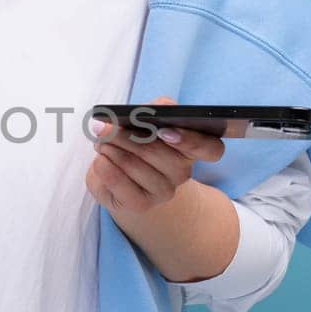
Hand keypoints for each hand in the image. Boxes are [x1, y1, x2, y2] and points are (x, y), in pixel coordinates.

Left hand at [85, 95, 224, 215]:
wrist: (124, 179)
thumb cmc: (139, 142)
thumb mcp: (149, 120)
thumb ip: (156, 108)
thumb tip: (152, 107)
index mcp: (193, 148)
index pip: (211, 148)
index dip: (191, 140)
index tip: (164, 130)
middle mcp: (183, 172)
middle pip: (157, 152)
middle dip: (125, 136)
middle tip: (105, 127)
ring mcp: (164, 191)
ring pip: (135, 165)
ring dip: (111, 149)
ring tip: (100, 141)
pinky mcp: (141, 204)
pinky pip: (120, 183)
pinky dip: (105, 167)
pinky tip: (99, 160)